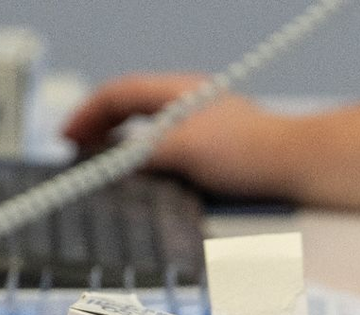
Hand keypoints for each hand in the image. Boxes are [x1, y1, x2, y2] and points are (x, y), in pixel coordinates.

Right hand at [62, 73, 294, 199]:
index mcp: (176, 93)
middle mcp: (184, 103)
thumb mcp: (186, 149)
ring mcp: (195, 123)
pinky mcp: (205, 147)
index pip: (118, 93)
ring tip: (96, 163)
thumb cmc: (250, 151)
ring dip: (114, 141)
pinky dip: (135, 156)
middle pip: (126, 106)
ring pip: (141, 125)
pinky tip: (135, 176)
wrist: (293, 164)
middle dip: (95, 125)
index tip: (65, 138)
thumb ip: (144, 152)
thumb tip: (110, 160)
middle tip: (74, 150)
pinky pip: (157, 145)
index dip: (86, 114)